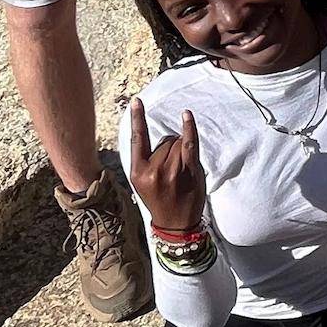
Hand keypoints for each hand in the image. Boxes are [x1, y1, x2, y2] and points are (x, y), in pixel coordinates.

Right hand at [128, 99, 206, 232]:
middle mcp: (153, 170)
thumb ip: (147, 161)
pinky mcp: (189, 171)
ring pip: (178, 142)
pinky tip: (187, 116)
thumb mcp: (142, 183)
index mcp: (137, 172)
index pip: (137, 139)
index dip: (137, 118)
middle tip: (173, 170)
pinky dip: (189, 128)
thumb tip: (162, 138)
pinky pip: (189, 144)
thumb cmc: (159, 200)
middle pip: (165, 140)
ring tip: (181, 170)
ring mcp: (172, 171)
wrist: (176, 224)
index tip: (137, 101)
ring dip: (182, 149)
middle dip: (170, 148)